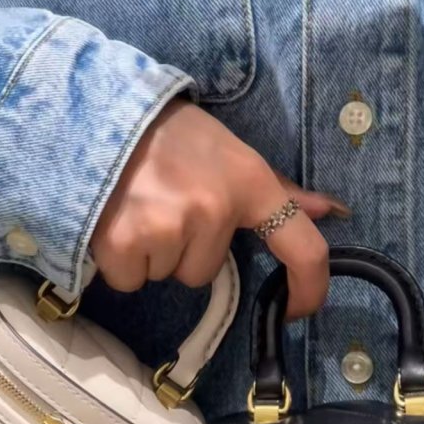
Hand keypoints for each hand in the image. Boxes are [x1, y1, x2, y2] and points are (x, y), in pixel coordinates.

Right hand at [91, 99, 349, 317]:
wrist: (92, 113)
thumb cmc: (166, 134)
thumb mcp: (228, 151)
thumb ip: (276, 190)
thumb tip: (331, 211)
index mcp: (248, 182)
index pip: (302, 247)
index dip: (308, 288)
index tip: (296, 310)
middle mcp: (214, 208)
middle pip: (204, 270)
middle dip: (181, 248)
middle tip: (161, 205)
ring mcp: (169, 228)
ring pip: (167, 276)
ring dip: (150, 253)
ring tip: (134, 207)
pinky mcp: (125, 246)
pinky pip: (131, 281)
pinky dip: (119, 261)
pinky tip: (112, 222)